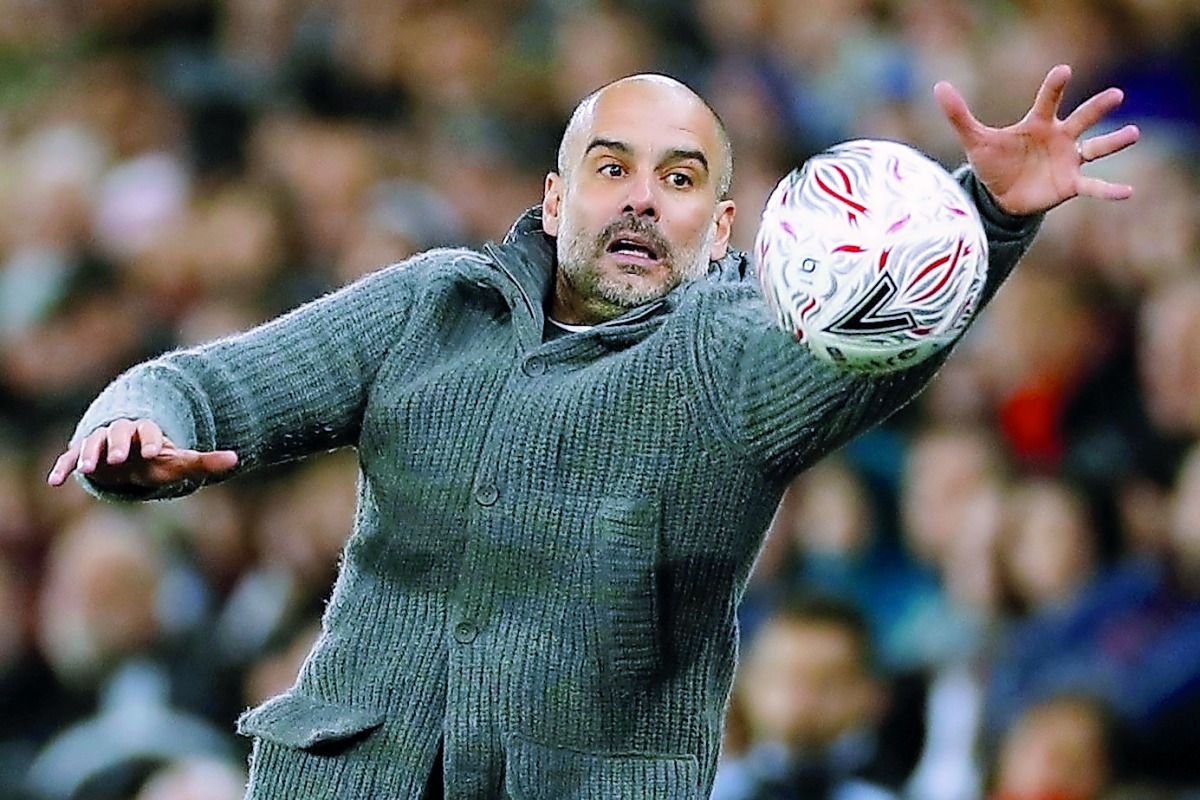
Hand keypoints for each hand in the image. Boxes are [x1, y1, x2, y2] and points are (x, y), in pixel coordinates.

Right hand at [47, 418, 237, 488]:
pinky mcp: (81, 455)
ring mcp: (99, 443)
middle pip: (119, 432)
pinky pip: (69, 458)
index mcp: (147, 432)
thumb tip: (236, 459)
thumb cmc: (155, 461)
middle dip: (118, 444)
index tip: (155, 452)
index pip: (150, 432)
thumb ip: (204, 461)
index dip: (152, 441)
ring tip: (88, 470)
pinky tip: (54, 483)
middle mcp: (122, 433)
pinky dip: (63, 467)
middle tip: (119, 458)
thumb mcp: (179, 462)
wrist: (125, 454)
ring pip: (92, 443)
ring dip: (89, 454)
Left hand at [934, 63, 1139, 215]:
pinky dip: (1110, 190)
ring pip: (1097, 148)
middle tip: (1116, 94)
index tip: (1064, 71)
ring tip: (1133, 133)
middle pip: (1082, 118)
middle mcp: (1059, 137)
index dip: (1055, 87)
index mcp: (1038, 123)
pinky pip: (1094, 186)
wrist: (998, 198)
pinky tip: (1128, 192)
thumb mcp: (975, 140)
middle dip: (1098, 108)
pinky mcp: (1071, 184)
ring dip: (1114, 141)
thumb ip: (959, 115)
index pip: (1048, 100)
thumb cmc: (993, 163)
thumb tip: (938, 86)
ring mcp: (1068, 160)